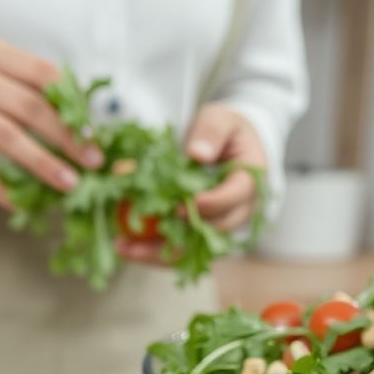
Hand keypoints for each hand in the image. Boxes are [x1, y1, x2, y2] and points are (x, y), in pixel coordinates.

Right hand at [0, 36, 101, 208]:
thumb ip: (23, 89)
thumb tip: (79, 125)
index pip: (43, 74)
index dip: (73, 105)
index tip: (93, 133)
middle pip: (30, 107)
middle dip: (67, 138)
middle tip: (91, 163)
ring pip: (8, 137)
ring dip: (43, 164)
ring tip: (68, 184)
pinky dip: (1, 189)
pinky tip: (20, 203)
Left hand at [117, 103, 265, 264]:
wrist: (230, 147)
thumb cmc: (224, 131)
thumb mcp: (219, 120)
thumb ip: (211, 132)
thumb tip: (197, 154)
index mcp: (249, 181)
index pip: (235, 197)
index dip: (212, 204)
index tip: (185, 206)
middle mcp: (238, 211)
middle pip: (212, 233)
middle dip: (178, 237)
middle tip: (143, 234)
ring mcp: (219, 227)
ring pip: (193, 249)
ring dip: (159, 253)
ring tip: (125, 249)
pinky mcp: (201, 234)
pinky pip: (179, 249)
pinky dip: (154, 250)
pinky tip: (126, 247)